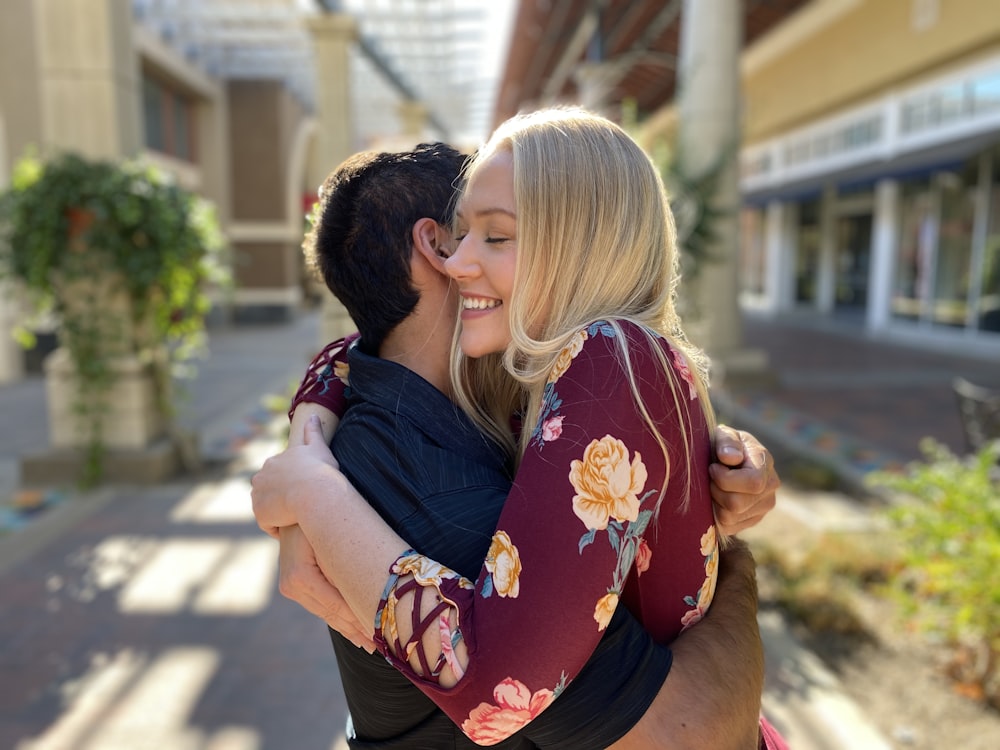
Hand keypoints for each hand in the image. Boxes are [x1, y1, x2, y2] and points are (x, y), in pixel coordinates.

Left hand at [251, 415, 340, 536]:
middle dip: (281, 497)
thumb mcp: (319, 448)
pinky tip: (293, 526)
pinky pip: (269, 524)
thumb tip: (315, 416)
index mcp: (273, 461)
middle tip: (302, 505)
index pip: (278, 474)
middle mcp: (261, 477)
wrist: (316, 493)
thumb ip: (314, 432)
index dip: (291, 483)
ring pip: (268, 507)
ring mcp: (259, 496)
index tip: (305, 490)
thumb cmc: (320, 470)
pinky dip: (278, 526)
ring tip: (297, 517)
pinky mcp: (260, 514)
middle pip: (269, 490)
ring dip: (279, 512)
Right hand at [278, 525, 374, 651]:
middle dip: (355, 630)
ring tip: (369, 643)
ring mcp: (291, 586)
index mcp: (300, 576)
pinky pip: (319, 604)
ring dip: (348, 627)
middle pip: (330, 614)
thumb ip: (344, 570)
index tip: (379, 634)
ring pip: (325, 612)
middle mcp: (292, 584)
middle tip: (379, 647)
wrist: (295, 501)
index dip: (357, 621)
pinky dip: (337, 617)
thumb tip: (372, 594)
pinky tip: (353, 629)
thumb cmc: (319, 517)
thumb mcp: (333, 542)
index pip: (335, 606)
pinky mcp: (293, 584)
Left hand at [710, 424, 779, 535]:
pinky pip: (727, 527)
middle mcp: (770, 487)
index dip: (725, 478)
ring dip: (714, 502)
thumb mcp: (723, 434)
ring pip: (730, 517)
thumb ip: (726, 441)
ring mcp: (763, 507)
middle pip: (737, 504)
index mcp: (766, 463)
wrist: (725, 458)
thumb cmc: (723, 444)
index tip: (713, 467)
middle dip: (716, 490)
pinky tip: (716, 499)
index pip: (753, 482)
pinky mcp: (752, 520)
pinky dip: (715, 515)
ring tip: (713, 487)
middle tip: (710, 478)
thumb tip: (730, 458)